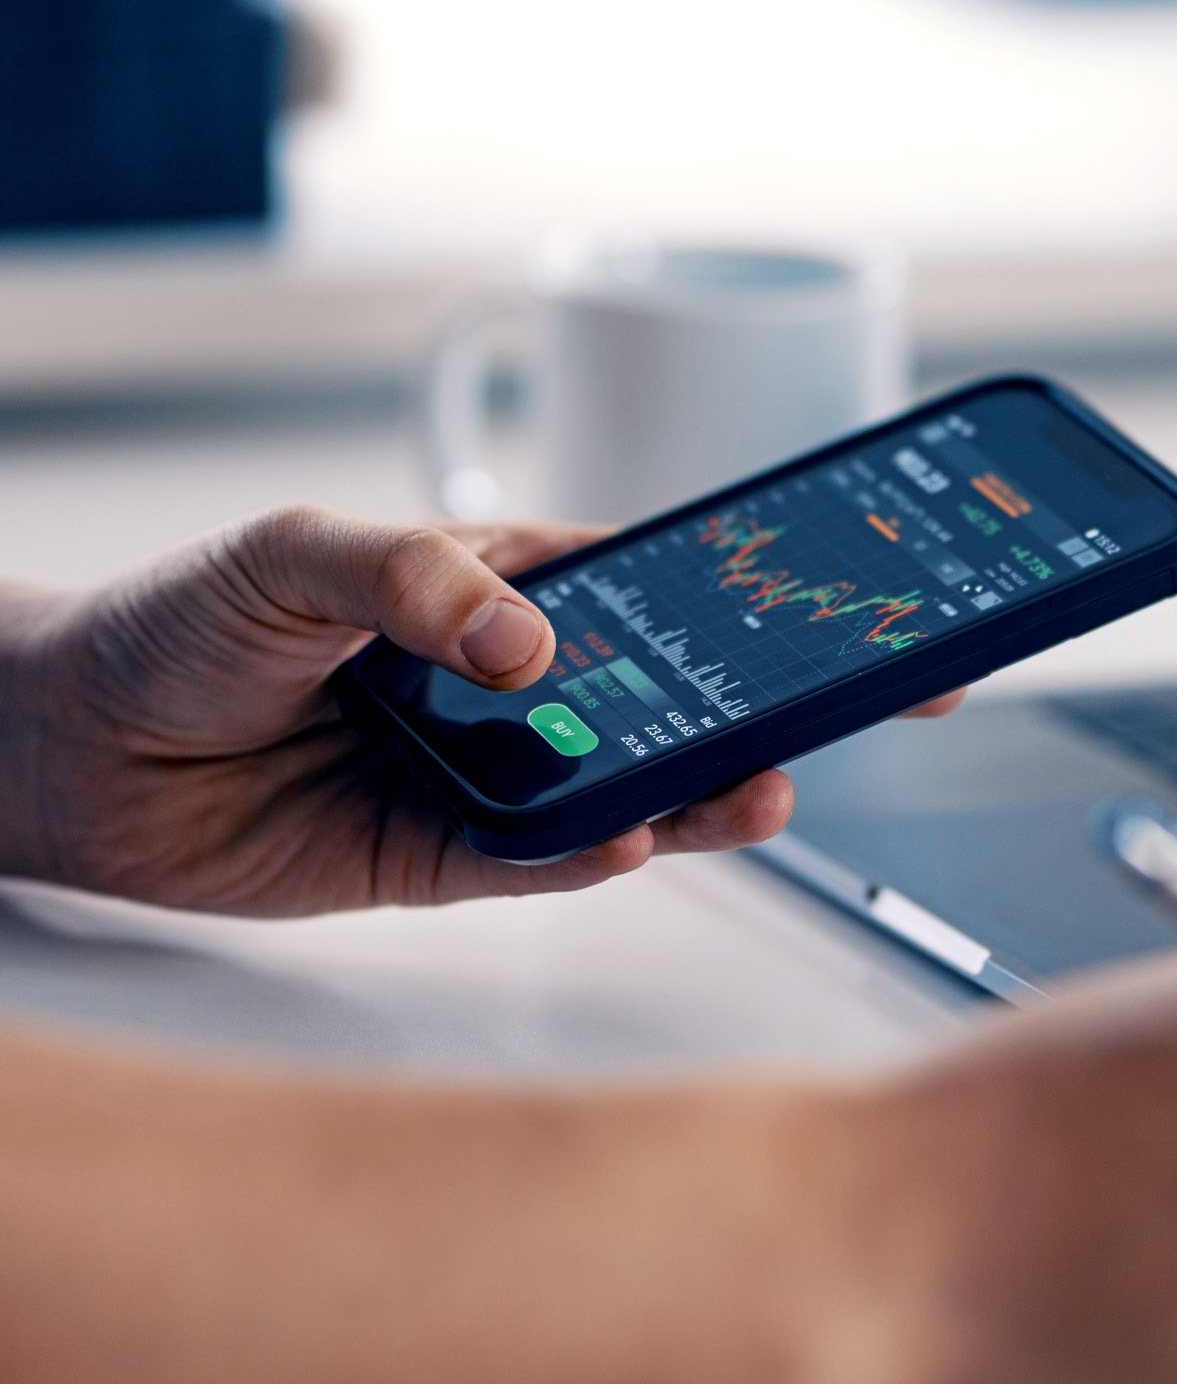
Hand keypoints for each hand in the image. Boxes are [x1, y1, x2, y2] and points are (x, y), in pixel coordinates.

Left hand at [4, 506, 958, 915]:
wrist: (79, 748)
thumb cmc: (189, 621)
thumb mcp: (303, 553)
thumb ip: (420, 580)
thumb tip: (535, 646)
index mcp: (507, 587)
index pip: (659, 585)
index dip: (757, 590)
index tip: (849, 597)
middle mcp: (517, 685)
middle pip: (671, 694)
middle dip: (769, 700)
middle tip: (861, 699)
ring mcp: (493, 773)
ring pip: (627, 786)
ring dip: (699, 789)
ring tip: (761, 785)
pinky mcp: (449, 856)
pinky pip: (542, 858)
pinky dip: (592, 853)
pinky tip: (631, 834)